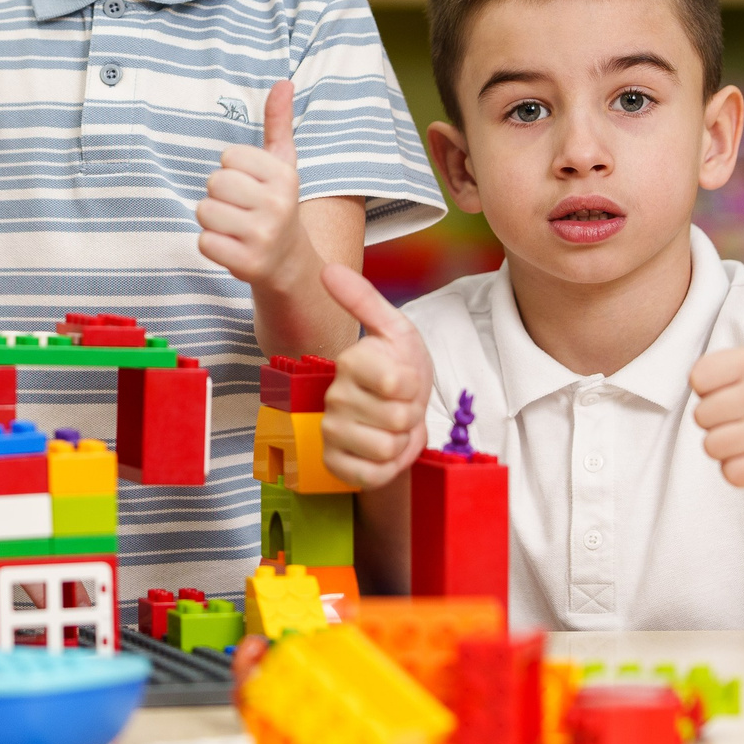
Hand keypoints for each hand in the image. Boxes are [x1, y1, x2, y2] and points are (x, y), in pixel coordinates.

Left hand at [198, 81, 310, 296]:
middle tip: (239, 208)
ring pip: (204, 211)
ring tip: (234, 226)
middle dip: (219, 195)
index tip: (249, 185)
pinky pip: (204, 242)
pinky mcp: (247, 263)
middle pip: (214, 182)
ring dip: (212, 219)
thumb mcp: (283, 163)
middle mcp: (278, 206)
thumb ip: (278, 122)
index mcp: (284, 177)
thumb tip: (282, 82)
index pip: (229, 156)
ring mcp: (263, 236)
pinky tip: (232, 245)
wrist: (289, 262)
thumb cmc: (277, 204)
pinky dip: (211, 244)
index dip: (231, 169)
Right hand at [318, 264, 435, 489]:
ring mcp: (331, 431)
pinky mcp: (334, 463)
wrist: (397, 410)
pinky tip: (383, 450)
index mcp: (350, 362)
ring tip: (393, 427)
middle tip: (401, 405)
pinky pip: (373, 475)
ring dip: (402, 441)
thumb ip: (364, 299)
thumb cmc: (400, 366)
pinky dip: (389, 467)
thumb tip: (327, 268)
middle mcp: (334, 397)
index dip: (415, 386)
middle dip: (411, 415)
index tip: (406, 379)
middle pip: (398, 419)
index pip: (399, 384)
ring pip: (386, 449)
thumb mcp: (395, 329)